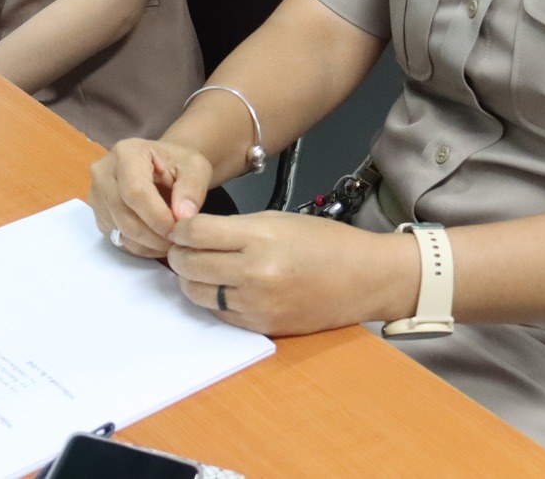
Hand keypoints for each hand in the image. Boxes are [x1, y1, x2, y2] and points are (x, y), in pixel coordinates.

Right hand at [90, 138, 215, 258]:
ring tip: (173, 240)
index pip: (135, 191)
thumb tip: (183, 215)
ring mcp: (97, 195)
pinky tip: (158, 240)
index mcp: (126, 153)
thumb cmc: (179, 164)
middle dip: (155, 236)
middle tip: (180, 241)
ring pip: (121, 231)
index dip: (158, 216)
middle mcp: (103, 172)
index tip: (179, 229)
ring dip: (150, 244)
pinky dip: (141, 246)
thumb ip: (192, 188)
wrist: (164, 166)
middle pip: (124, 216)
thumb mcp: (196, 167)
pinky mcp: (99, 215)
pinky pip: (117, 239)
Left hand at [166, 210, 416, 336]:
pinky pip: (220, 315)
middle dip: (178, 255)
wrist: (366, 278)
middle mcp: (255, 272)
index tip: (179, 228)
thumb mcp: (278, 219)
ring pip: (197, 294)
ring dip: (192, 280)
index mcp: (261, 237)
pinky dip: (214, 300)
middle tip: (183, 249)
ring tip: (203, 269)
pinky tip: (225, 288)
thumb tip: (193, 233)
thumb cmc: (326, 242)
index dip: (179, 230)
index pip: (195, 233)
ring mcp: (258, 304)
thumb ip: (235, 228)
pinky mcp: (263, 326)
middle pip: (188, 265)